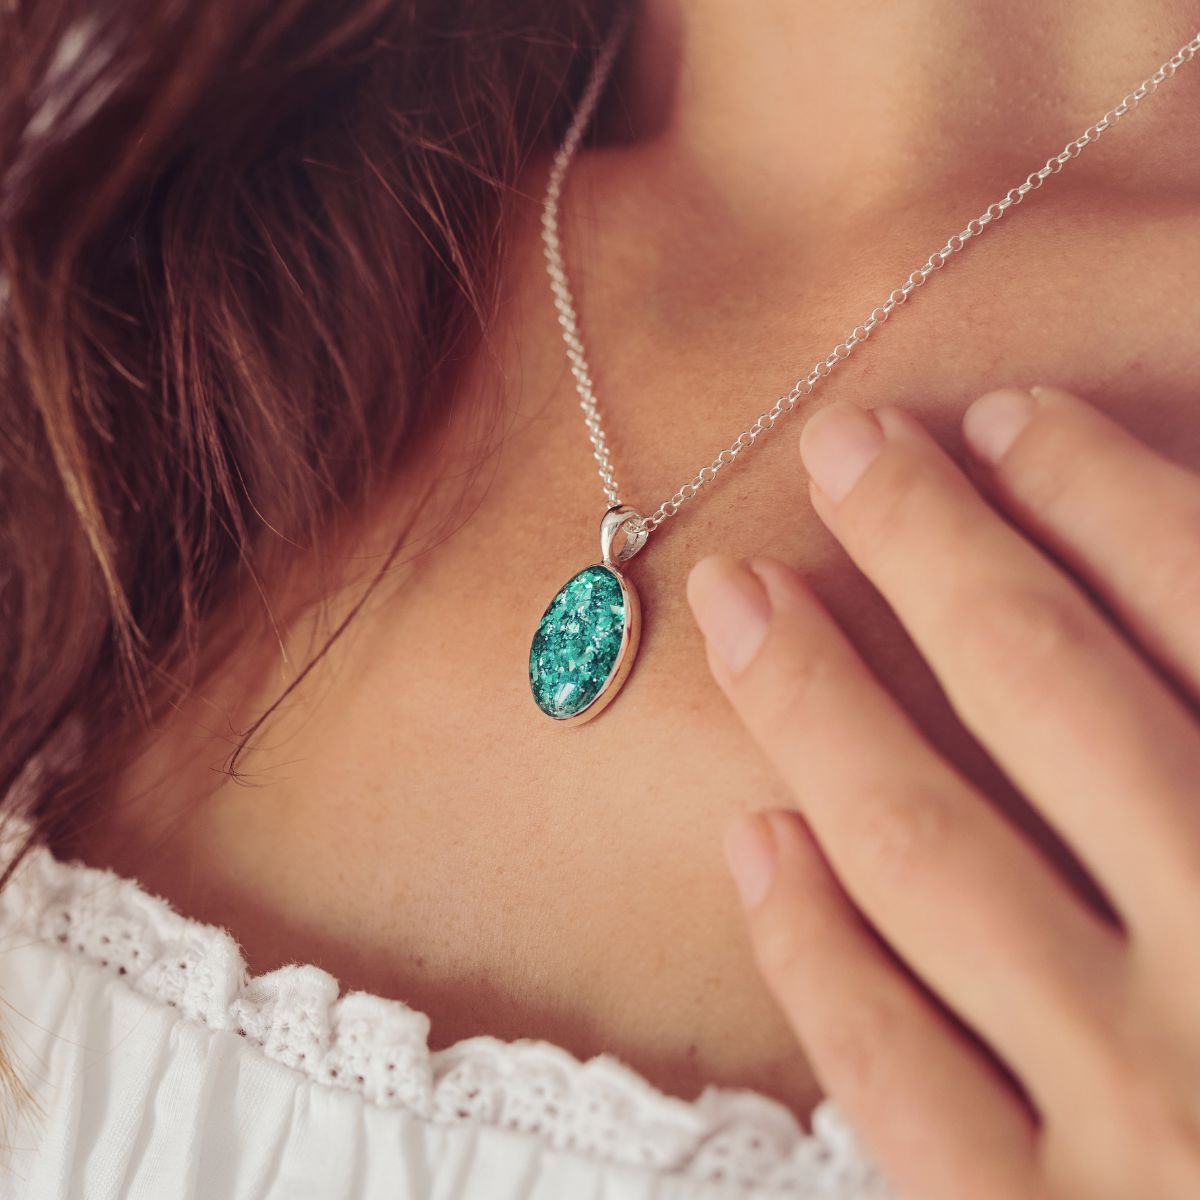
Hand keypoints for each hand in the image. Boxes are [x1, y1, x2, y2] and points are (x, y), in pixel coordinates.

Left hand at [686, 386, 1199, 1199]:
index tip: (1005, 419)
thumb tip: (1163, 634)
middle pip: (1052, 696)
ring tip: (743, 600)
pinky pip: (889, 1074)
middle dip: (940, 549)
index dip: (1104, 496)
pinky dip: (814, 949)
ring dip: (823, 711)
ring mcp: (1141, 1134)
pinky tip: (752, 840)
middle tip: (846, 448)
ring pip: (932, 859)